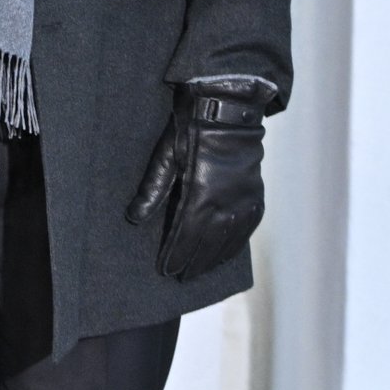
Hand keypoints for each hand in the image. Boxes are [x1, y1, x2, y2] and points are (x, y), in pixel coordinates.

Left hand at [128, 76, 275, 282]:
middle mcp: (226, 203)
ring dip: (214, 259)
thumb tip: (134, 218)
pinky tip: (227, 253)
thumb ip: (153, 189)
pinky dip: (237, 244)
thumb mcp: (166, 156)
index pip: (186, 236)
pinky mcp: (256, 194)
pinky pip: (248, 228)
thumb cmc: (191, 130)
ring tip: (201, 272)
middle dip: (194, 263)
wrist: (229, 111)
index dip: (176, 255)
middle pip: (208, 244)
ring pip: (230, 240)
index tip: (167, 271)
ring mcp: (244, 200)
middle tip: (181, 278)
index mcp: (201, 195)